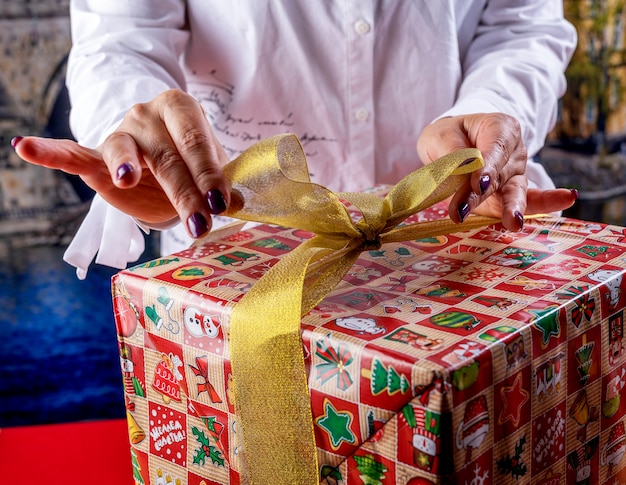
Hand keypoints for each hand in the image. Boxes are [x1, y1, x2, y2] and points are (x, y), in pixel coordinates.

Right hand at [13, 89, 230, 237]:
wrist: (165, 162)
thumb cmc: (191, 166)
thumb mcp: (209, 173)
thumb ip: (221, 184)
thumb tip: (240, 203)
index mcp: (182, 110)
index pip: (196, 142)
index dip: (210, 174)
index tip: (223, 204)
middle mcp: (149, 114)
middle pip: (167, 154)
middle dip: (185, 192)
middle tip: (200, 224)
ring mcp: (121, 132)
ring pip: (125, 152)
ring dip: (129, 170)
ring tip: (126, 181)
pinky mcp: (97, 156)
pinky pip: (72, 152)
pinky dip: (49, 152)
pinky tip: (25, 146)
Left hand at [417, 113, 576, 229]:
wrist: (450, 146)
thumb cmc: (447, 138)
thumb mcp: (441, 136)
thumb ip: (453, 151)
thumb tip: (467, 166)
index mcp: (500, 128)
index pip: (494, 149)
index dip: (487, 167)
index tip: (478, 184)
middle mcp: (514, 151)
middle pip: (499, 175)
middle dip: (480, 195)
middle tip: (461, 210)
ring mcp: (517, 174)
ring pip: (513, 192)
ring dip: (509, 208)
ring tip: (513, 222)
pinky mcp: (513, 196)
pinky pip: (533, 200)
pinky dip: (547, 203)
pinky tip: (567, 199)